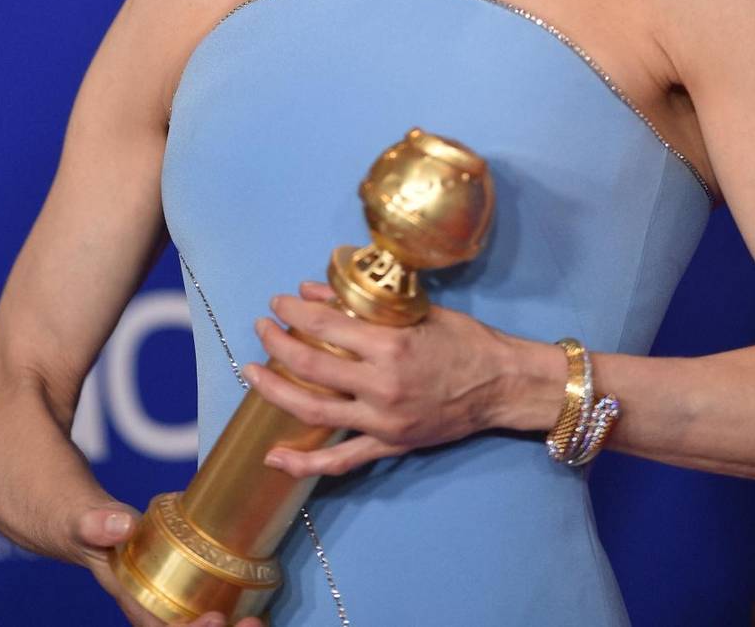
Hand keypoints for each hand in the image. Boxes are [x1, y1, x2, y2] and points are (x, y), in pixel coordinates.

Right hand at [73, 502, 262, 626]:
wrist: (87, 526)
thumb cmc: (85, 528)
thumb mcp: (85, 522)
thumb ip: (97, 523)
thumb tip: (122, 526)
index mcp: (133, 601)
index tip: (215, 616)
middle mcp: (154, 609)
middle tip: (250, 622)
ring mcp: (170, 600)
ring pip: (202, 626)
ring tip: (258, 620)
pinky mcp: (183, 587)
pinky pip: (209, 610)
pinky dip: (233, 616)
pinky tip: (258, 610)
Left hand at [242, 281, 561, 478]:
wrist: (502, 384)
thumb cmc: (464, 339)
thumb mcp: (416, 311)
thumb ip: (362, 304)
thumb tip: (312, 289)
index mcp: (390, 346)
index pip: (326, 326)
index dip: (294, 312)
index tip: (278, 302)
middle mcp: (382, 386)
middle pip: (312, 367)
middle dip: (277, 344)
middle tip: (261, 327)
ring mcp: (383, 420)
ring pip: (315, 411)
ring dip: (276, 391)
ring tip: (252, 372)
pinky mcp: (389, 444)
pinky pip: (341, 460)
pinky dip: (305, 464)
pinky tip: (274, 459)